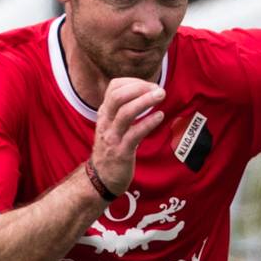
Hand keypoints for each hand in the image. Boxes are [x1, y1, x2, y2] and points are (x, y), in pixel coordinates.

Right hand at [88, 78, 165, 195]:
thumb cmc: (111, 150)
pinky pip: (135, 134)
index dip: (134, 82)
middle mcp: (106, 122)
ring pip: (125, 112)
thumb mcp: (111, 125)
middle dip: (140, 88)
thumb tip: (145, 93)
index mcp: (104, 113)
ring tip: (161, 96)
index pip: (114, 87)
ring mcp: (112, 137)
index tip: (150, 86)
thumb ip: (122, 110)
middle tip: (158, 89)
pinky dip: (148, 122)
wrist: (100, 179)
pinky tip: (160, 117)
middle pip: (118, 96)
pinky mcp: (121, 152)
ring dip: (145, 101)